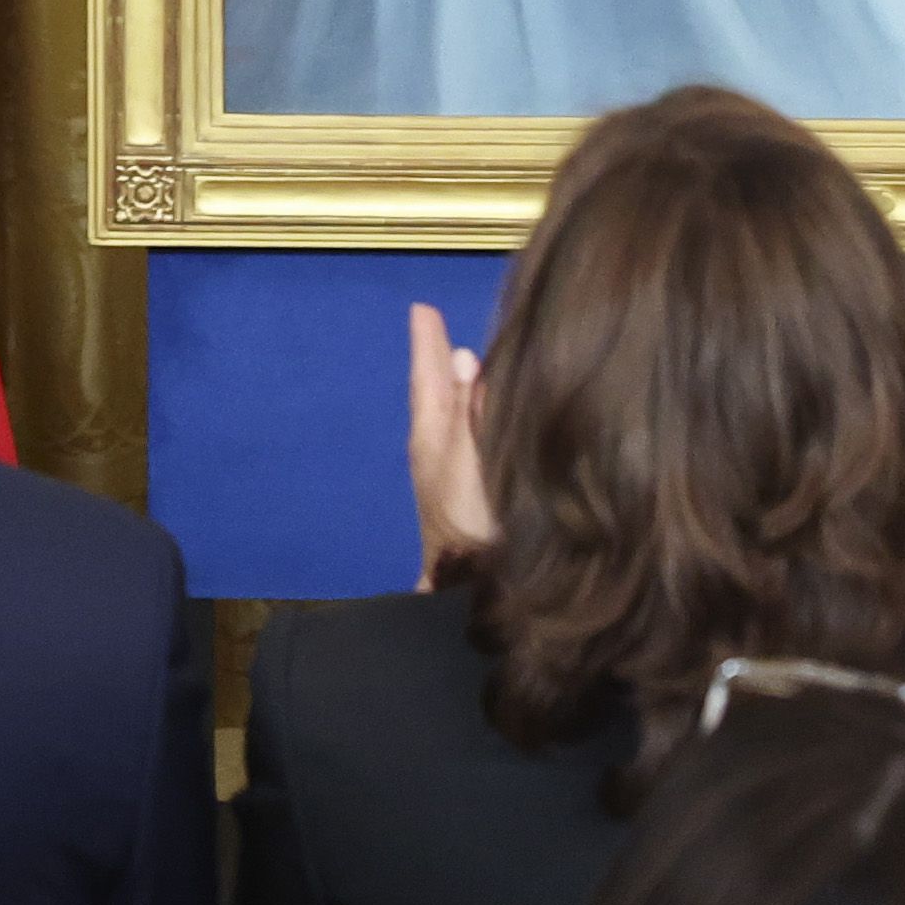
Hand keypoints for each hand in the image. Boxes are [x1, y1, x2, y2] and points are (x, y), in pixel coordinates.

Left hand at [407, 302, 490, 582]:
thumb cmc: (473, 523)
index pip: (430, 379)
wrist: (476, 594)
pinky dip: (472, 415)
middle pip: (437, 394)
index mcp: (432, 437)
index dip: (428, 345)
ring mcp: (450, 476)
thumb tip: (464, 358)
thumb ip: (470, 411)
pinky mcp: (468, 496)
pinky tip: (483, 418)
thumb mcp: (472, 460)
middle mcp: (436, 452)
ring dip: (456, 386)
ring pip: (451, 415)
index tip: (422, 310)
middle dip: (439, 361)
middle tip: (434, 326)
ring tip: (459, 361)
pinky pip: (468, 438)